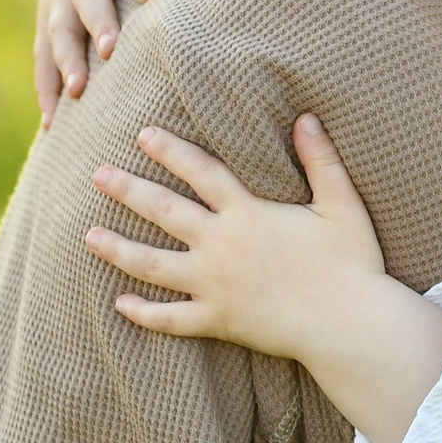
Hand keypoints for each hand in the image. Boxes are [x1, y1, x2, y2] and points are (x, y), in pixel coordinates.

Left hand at [85, 115, 441, 442]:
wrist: (349, 325)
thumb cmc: (351, 264)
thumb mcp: (342, 204)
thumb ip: (321, 160)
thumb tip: (305, 117)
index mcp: (249, 214)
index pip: (201, 172)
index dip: (171, 151)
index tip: (143, 134)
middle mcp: (222, 246)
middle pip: (165, 212)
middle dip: (128, 191)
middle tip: (97, 175)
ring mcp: (215, 287)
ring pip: (155, 265)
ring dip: (119, 249)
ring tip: (90, 237)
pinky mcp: (219, 322)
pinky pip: (172, 319)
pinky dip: (144, 313)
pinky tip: (120, 304)